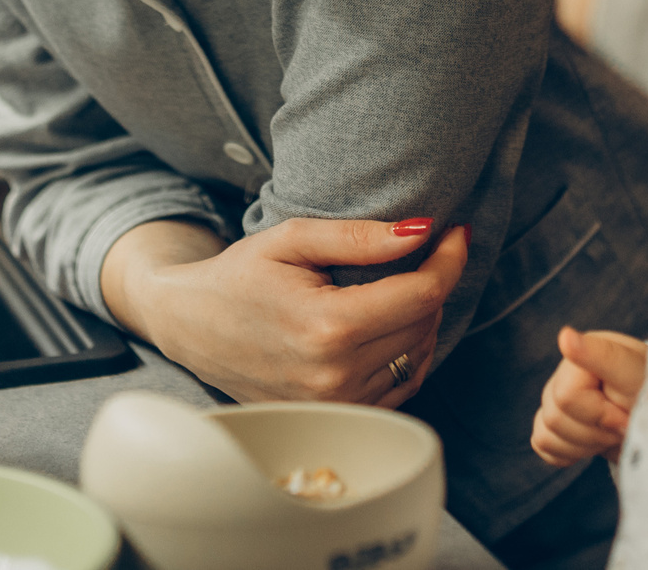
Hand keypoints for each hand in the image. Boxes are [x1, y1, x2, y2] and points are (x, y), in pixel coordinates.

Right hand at [101, 217, 469, 407]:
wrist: (189, 328)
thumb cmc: (238, 277)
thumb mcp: (291, 239)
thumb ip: (359, 237)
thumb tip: (422, 231)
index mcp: (328, 328)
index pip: (422, 295)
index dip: (450, 260)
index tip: (458, 232)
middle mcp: (336, 375)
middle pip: (425, 324)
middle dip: (434, 282)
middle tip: (421, 250)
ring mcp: (336, 403)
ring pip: (418, 356)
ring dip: (422, 317)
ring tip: (398, 283)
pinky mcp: (335, 416)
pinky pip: (400, 385)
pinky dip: (408, 350)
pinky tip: (388, 322)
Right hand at [530, 326, 647, 466]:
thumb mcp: (636, 375)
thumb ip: (603, 357)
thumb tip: (565, 336)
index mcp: (584, 350)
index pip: (567, 396)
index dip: (601, 414)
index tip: (627, 413)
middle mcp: (564, 372)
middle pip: (555, 418)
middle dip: (596, 431)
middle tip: (624, 423)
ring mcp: (555, 398)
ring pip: (546, 434)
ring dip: (586, 444)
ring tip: (613, 431)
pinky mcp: (552, 423)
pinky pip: (543, 444)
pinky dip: (570, 452)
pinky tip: (595, 441)